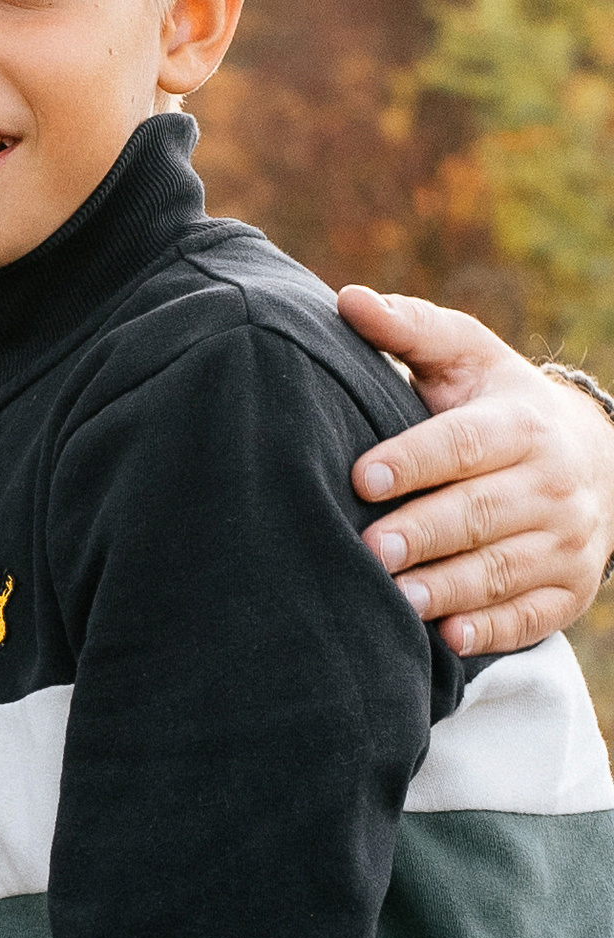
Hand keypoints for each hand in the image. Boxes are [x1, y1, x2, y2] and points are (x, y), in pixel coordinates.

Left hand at [338, 288, 613, 652]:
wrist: (589, 458)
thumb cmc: (496, 404)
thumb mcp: (466, 358)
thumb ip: (410, 330)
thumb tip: (348, 299)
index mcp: (523, 423)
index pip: (466, 443)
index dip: (414, 460)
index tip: (360, 477)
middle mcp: (552, 483)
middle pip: (483, 511)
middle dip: (426, 532)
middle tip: (370, 549)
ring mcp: (566, 541)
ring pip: (504, 569)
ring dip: (449, 588)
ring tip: (394, 600)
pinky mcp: (567, 591)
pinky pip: (531, 616)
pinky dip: (491, 630)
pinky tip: (448, 638)